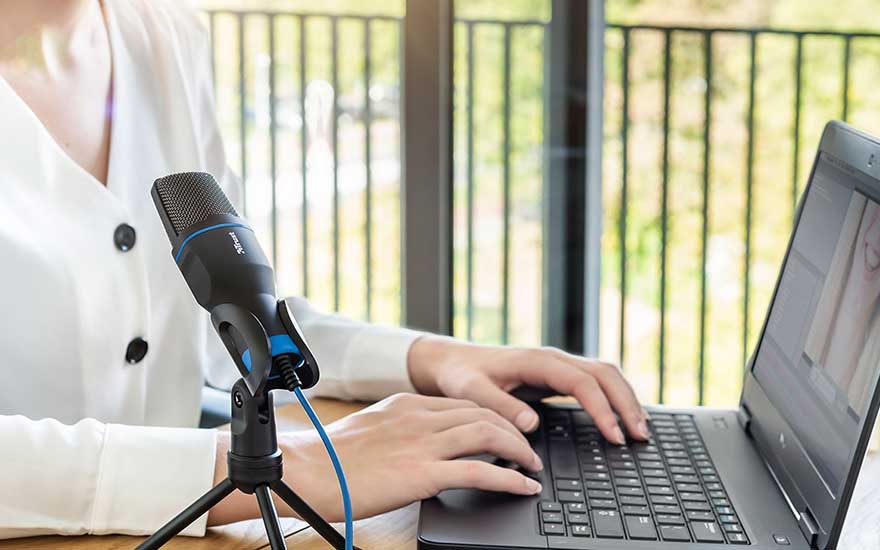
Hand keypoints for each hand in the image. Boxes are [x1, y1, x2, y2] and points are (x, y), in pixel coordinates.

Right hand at [207, 393, 542, 524]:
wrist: (305, 471)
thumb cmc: (329, 459)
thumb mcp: (370, 430)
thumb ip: (400, 430)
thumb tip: (418, 445)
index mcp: (407, 404)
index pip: (464, 404)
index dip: (494, 417)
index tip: (507, 430)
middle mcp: (420, 417)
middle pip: (484, 414)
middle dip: (514, 431)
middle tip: (529, 449)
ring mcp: (423, 443)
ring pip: (489, 434)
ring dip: (519, 451)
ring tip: (532, 467)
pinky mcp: (423, 472)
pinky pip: (480, 472)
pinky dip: (509, 479)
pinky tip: (523, 487)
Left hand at [407, 336, 649, 444]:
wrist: (453, 362)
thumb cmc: (461, 376)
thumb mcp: (472, 392)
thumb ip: (500, 407)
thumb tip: (531, 424)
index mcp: (537, 361)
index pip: (583, 383)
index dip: (602, 409)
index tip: (615, 436)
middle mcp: (554, 359)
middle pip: (605, 374)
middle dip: (626, 404)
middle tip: (641, 436)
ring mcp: (558, 366)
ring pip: (606, 375)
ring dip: (626, 399)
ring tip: (642, 430)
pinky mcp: (558, 376)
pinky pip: (596, 383)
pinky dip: (615, 398)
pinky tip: (622, 418)